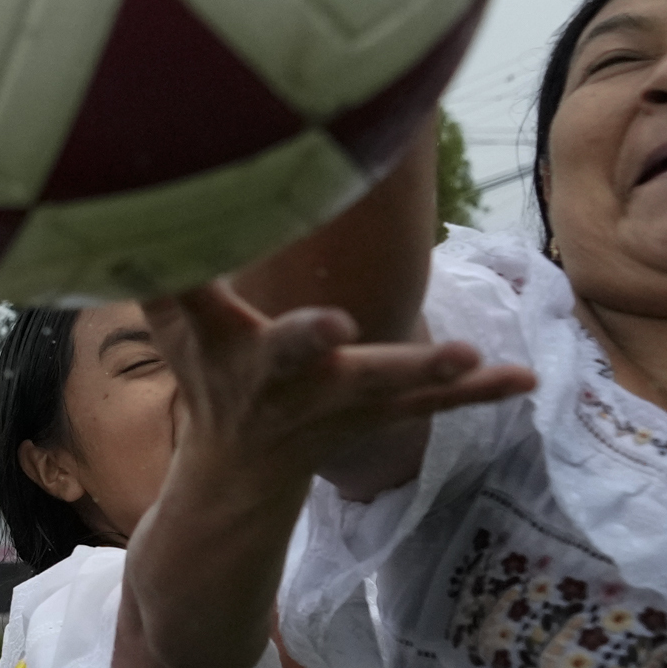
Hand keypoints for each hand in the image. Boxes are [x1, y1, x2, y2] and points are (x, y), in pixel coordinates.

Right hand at [142, 278, 530, 485]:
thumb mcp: (175, 327)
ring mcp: (346, 406)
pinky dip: (482, 393)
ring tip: (481, 359)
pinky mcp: (383, 416)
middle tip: (404, 342)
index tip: (326, 323)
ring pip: (396, 391)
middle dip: (371, 359)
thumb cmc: (207, 377)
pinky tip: (527, 379)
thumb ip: (162, 269)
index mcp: (247, 360)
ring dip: (440, 377)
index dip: (291, 334)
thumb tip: (139, 195)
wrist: (240, 472)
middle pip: (334, 371)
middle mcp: (298, 387)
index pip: (261, 339)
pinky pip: (438, 406)